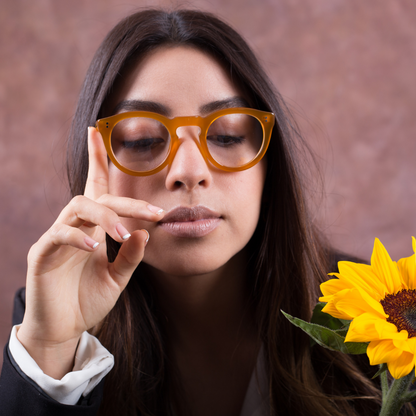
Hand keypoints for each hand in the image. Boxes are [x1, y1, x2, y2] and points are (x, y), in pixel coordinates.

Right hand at [17, 127, 163, 378]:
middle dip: (127, 201)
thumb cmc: (88, 300)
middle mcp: (76, 226)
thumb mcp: (118, 278)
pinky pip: (59, 235)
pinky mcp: (42, 254)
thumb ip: (131, 256)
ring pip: (79, 207)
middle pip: (97, 196)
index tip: (98, 132)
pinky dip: (78, 237)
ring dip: (106, 217)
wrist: (64, 329)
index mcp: (94, 228)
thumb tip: (145, 232)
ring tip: (124, 234)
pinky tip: (95, 247)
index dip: (97, 159)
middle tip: (155, 213)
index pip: (97, 188)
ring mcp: (57, 238)